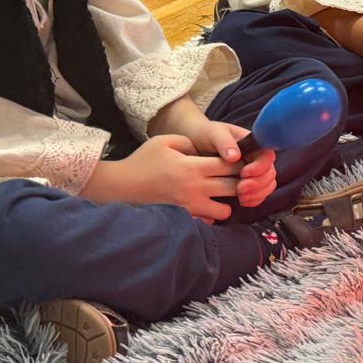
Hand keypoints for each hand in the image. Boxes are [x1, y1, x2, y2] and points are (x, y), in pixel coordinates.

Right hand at [83, 134, 242, 222]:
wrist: (121, 187)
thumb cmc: (143, 161)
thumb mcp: (165, 141)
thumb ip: (190, 143)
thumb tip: (207, 151)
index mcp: (193, 167)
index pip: (230, 165)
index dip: (240, 162)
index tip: (240, 160)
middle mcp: (195, 188)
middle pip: (234, 187)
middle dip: (241, 183)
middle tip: (238, 178)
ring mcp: (190, 206)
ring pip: (225, 210)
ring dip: (228, 202)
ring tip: (223, 194)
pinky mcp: (184, 217)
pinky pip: (208, 221)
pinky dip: (213, 215)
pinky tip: (209, 206)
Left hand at [182, 117, 276, 207]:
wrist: (197, 144)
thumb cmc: (208, 135)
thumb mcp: (215, 134)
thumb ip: (225, 143)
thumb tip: (235, 156)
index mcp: (254, 145)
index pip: (267, 157)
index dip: (260, 167)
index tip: (243, 173)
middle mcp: (257, 158)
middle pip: (270, 173)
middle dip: (258, 184)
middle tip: (240, 189)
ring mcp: (254, 172)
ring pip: (267, 185)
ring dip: (257, 194)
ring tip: (240, 197)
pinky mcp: (248, 183)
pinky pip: (259, 194)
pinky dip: (254, 200)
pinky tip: (242, 201)